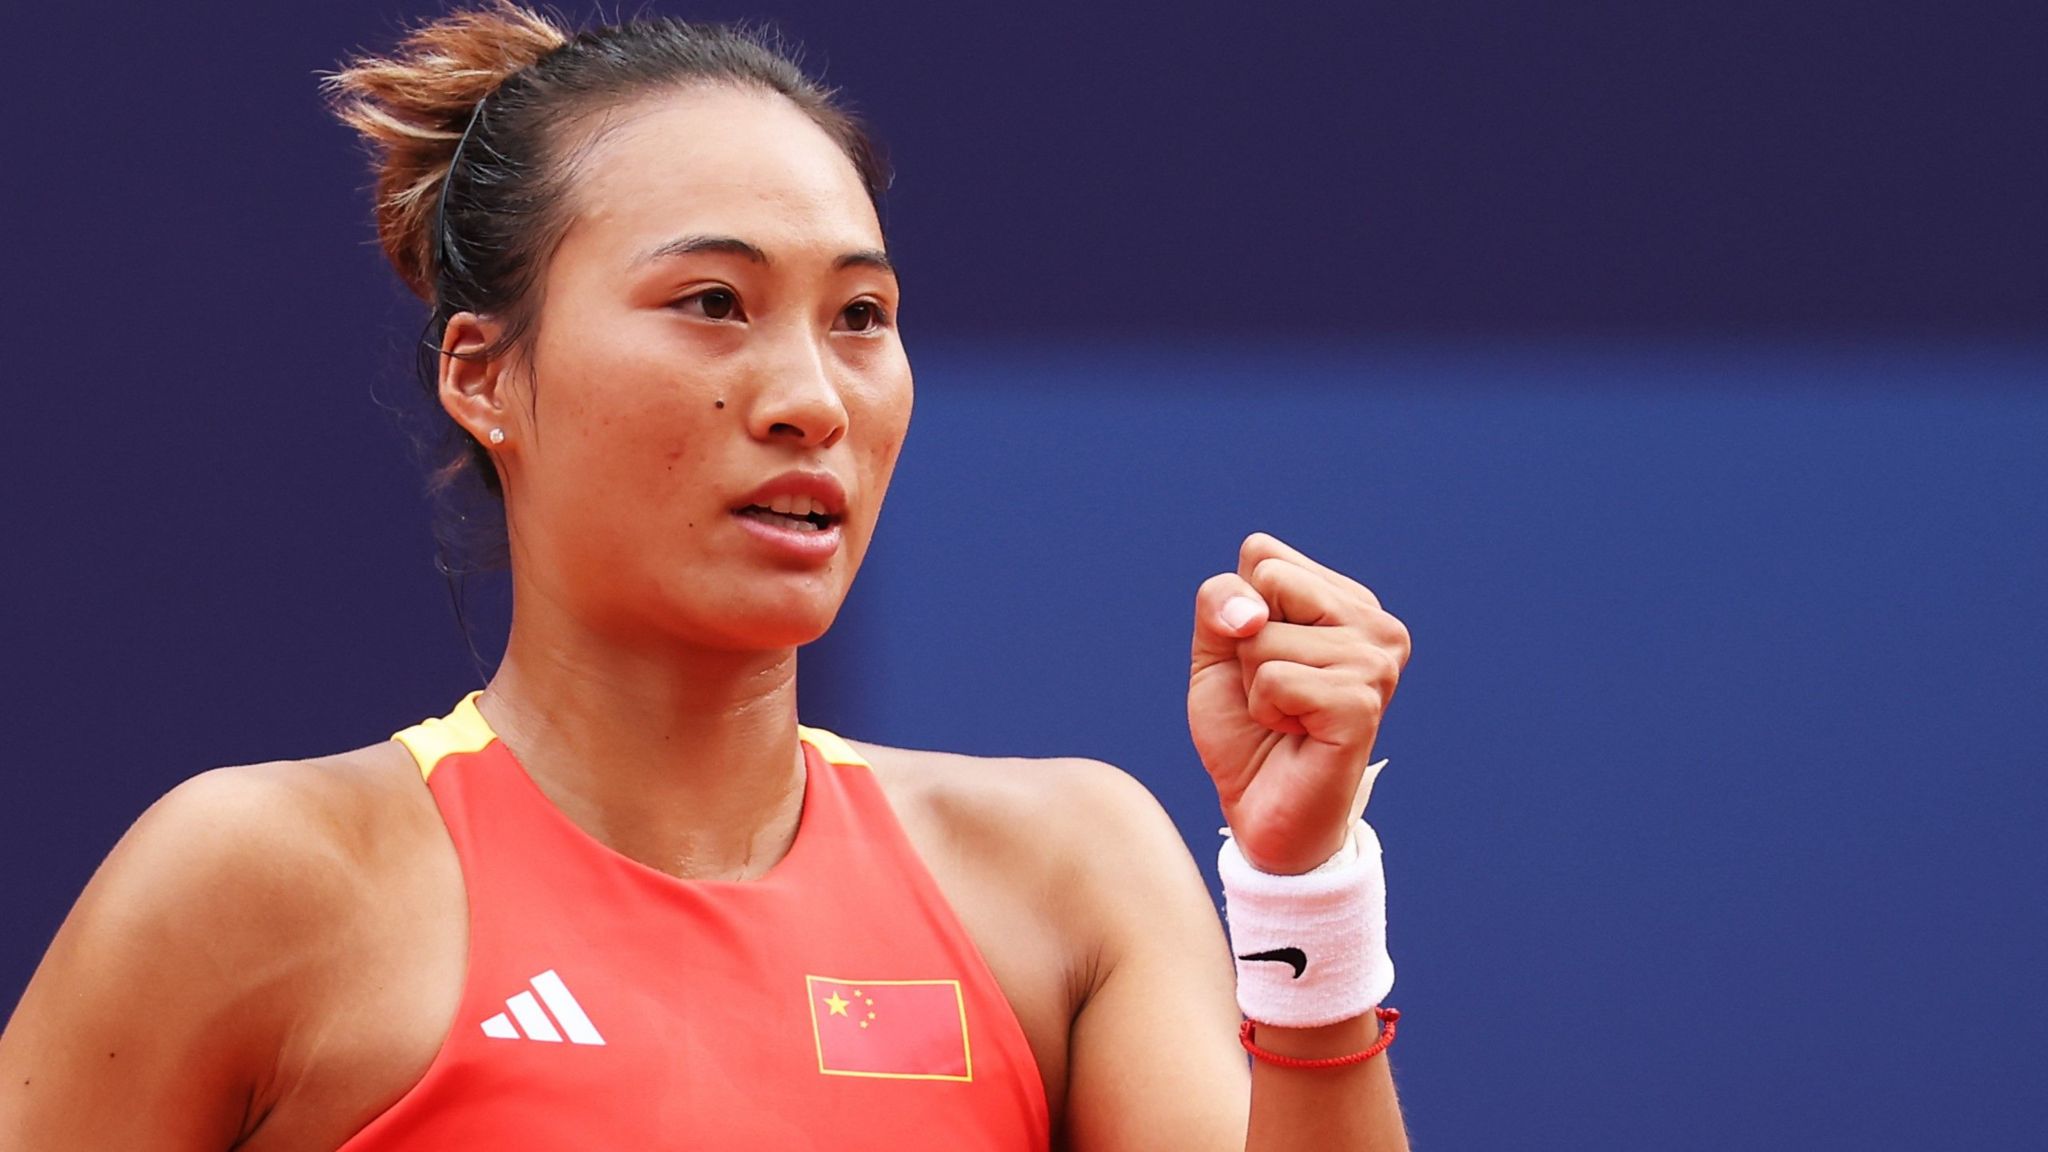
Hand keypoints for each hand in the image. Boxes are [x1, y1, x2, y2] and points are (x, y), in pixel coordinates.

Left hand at [1189, 533, 1411, 875]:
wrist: (1263, 814)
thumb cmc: (1246, 730)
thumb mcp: (1216, 651)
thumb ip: (1220, 603)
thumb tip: (1251, 613)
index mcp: (1346, 600)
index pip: (1262, 553)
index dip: (1237, 611)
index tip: (1262, 660)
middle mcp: (1374, 623)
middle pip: (1266, 581)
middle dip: (1244, 644)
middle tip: (1273, 693)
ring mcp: (1375, 661)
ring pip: (1263, 635)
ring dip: (1254, 685)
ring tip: (1286, 717)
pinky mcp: (1362, 702)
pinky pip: (1274, 679)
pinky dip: (1265, 711)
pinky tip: (1295, 734)